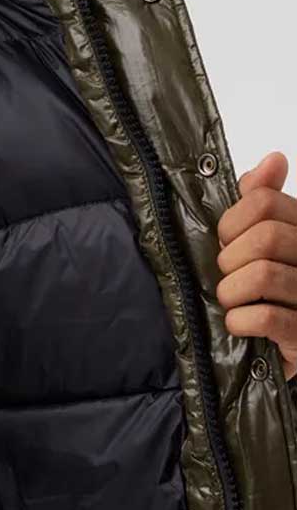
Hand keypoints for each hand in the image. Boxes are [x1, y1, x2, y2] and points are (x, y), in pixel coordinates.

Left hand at [216, 152, 296, 380]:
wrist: (283, 348)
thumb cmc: (268, 293)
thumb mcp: (260, 244)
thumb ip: (263, 203)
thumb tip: (272, 161)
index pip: (263, 202)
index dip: (231, 223)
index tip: (226, 242)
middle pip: (265, 237)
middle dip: (230, 260)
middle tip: (230, 277)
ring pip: (263, 275)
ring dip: (232, 293)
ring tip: (234, 302)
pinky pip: (267, 317)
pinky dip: (241, 321)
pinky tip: (240, 325)